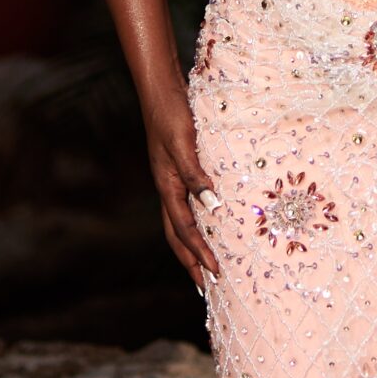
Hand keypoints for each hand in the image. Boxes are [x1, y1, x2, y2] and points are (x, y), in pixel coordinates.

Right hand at [147, 94, 220, 288]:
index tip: (216, 272)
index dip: (199, 252)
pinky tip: (211, 224)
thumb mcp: (184, 143)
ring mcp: (171, 180)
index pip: (184, 229)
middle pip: (176, 235)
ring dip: (191, 248)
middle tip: (205, 288)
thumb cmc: (171, 113)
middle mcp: (167, 188)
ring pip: (178, 223)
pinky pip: (186, 206)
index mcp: (167, 186)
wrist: (160, 89)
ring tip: (204, 267)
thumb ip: (195, 174)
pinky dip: (196, 223)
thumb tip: (212, 205)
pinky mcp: (178, 170)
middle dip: (190, 262)